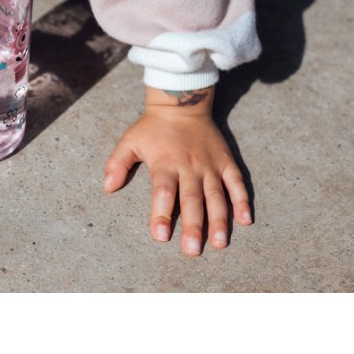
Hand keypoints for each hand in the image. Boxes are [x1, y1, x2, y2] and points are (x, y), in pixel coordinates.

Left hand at [103, 85, 251, 255]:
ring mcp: (210, 165)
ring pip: (216, 195)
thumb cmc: (153, 127)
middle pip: (192, 199)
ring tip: (219, 243)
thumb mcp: (130, 141)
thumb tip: (107, 187)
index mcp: (165, 163)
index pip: (163, 192)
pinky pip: (236, 182)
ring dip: (219, 220)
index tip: (160, 236)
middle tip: (192, 250)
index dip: (161, 214)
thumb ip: (117, 163)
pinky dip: (242, 201)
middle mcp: (189, 166)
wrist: (182, 102)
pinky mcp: (225, 161)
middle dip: (193, 225)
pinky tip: (245, 220)